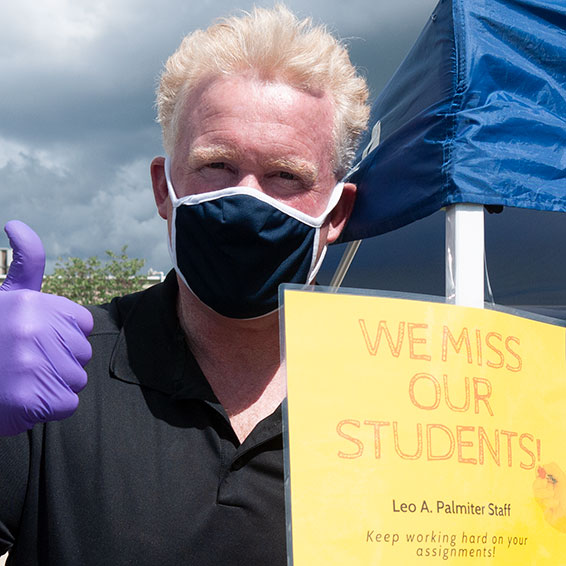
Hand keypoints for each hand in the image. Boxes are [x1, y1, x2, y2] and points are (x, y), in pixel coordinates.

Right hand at [0, 221, 92, 435]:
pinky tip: (22, 398)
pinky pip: (67, 403)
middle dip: (59, 360)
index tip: (33, 338)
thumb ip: (26, 262)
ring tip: (20, 379)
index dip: (62, 335)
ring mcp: (31, 364)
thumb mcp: (6, 296)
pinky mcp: (31, 398)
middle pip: (81, 352)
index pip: (81, 323)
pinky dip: (48, 407)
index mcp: (30, 303)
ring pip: (76, 378)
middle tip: (22, 362)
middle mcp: (32, 329)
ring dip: (53, 384)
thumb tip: (15, 224)